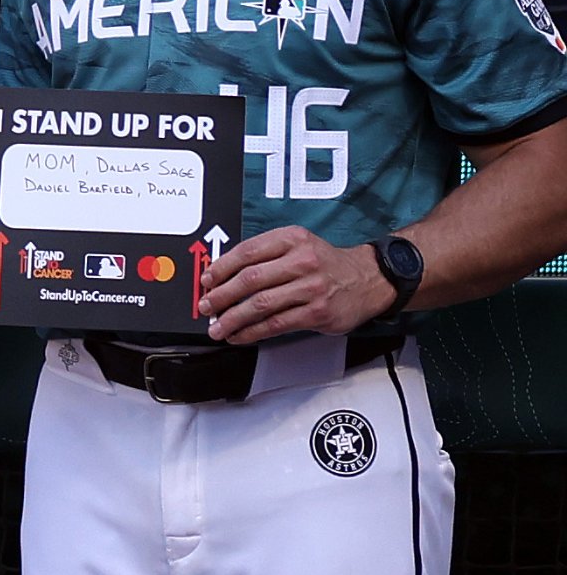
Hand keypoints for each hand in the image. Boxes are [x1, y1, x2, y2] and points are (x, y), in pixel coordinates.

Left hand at [201, 225, 406, 343]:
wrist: (368, 279)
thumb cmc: (326, 263)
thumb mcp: (297, 245)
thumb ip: (265, 254)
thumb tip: (224, 273)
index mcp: (291, 239)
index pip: (246, 252)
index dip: (221, 268)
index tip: (206, 281)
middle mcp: (301, 261)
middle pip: (250, 279)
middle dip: (222, 295)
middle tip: (205, 306)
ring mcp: (311, 288)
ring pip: (261, 304)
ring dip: (233, 318)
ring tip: (217, 327)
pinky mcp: (318, 313)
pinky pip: (277, 324)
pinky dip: (254, 332)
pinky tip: (240, 335)